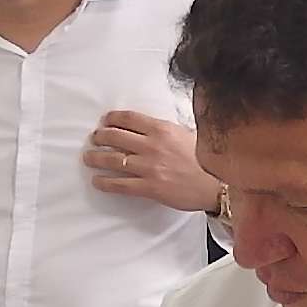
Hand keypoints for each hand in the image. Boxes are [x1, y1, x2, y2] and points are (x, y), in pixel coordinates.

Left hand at [84, 110, 222, 214]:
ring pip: (112, 159)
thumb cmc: (206, 161)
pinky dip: (104, 182)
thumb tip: (153, 128)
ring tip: (89, 157)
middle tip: (95, 139)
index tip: (105, 121)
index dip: (112, 118)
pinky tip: (97, 181)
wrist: (217, 186)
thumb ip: (168, 131)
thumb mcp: (188, 135)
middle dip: (100, 136)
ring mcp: (148, 167)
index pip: (128, 119)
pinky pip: (119, 184)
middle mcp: (151, 146)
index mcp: (162, 129)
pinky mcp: (148, 187)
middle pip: (115, 136)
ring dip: (96, 158)